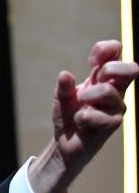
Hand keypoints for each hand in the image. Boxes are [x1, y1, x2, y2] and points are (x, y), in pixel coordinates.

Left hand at [29, 40, 136, 192]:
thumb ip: (64, 86)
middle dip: (110, 70)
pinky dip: (85, 117)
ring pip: (109, 91)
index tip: (90, 61)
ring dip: (89, 96)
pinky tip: (80, 121)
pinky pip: (103, 117)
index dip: (105, 49)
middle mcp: (115, 90)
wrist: (66, 142)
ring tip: (80, 106)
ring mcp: (116, 107)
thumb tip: (65, 74)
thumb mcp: (61, 97)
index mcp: (103, 78)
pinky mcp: (113, 123)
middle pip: (132, 68)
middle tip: (93, 80)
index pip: (116, 53)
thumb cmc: (68, 115)